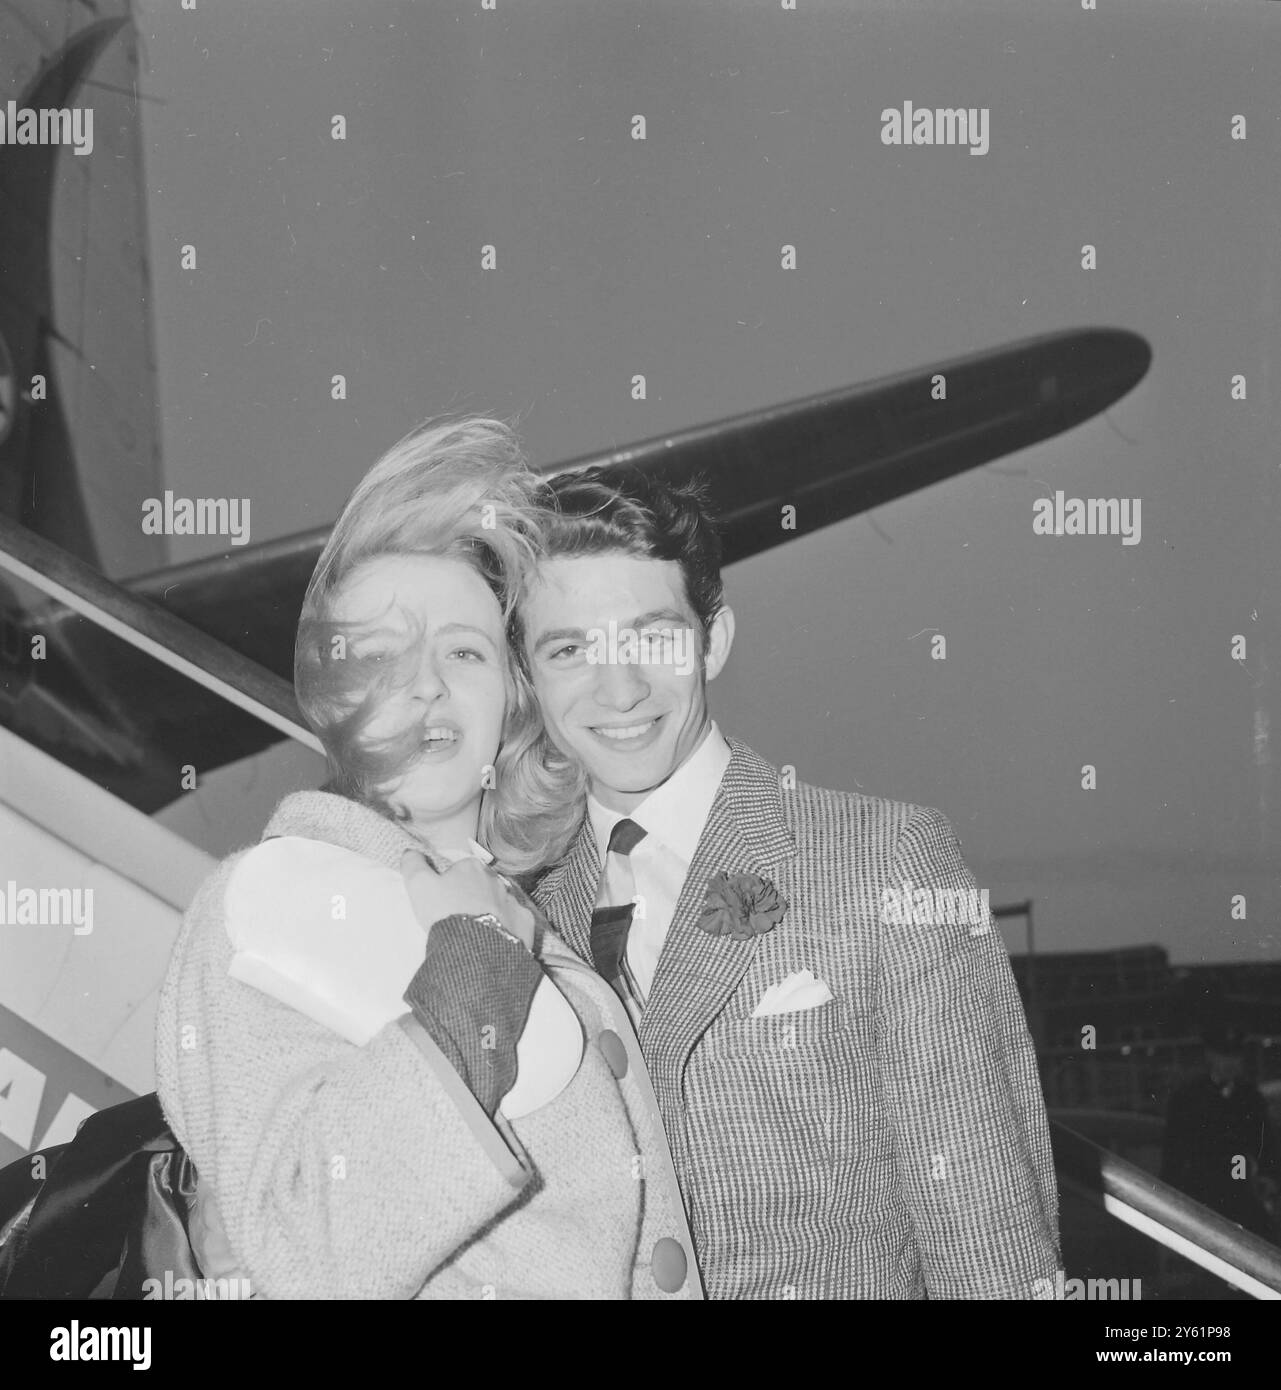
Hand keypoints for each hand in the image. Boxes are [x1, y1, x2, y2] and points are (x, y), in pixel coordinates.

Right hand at [400, 851, 536, 950]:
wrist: (473, 947)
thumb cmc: (444, 912)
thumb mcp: (419, 885)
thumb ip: (413, 864)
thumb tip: (410, 851)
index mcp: (472, 867)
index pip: (461, 869)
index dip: (451, 884)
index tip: (444, 900)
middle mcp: (497, 879)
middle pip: (483, 885)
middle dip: (474, 896)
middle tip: (460, 917)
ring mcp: (513, 900)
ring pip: (500, 902)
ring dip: (491, 911)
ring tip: (476, 931)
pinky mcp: (525, 921)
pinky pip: (516, 921)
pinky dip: (508, 927)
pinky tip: (496, 939)